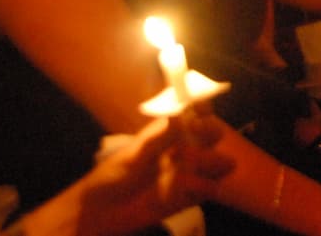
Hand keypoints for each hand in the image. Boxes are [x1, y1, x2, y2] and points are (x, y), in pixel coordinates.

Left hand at [21, 114, 233, 235]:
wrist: (99, 213)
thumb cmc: (111, 176)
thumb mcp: (133, 154)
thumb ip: (159, 136)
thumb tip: (180, 112)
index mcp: (170, 133)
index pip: (197, 112)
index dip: (204, 107)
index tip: (200, 109)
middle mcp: (184, 149)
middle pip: (215, 133)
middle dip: (210, 131)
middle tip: (194, 134)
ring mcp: (189, 173)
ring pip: (220, 162)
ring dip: (210, 160)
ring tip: (189, 164)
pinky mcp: (189, 197)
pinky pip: (210, 189)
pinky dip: (203, 186)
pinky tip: (185, 186)